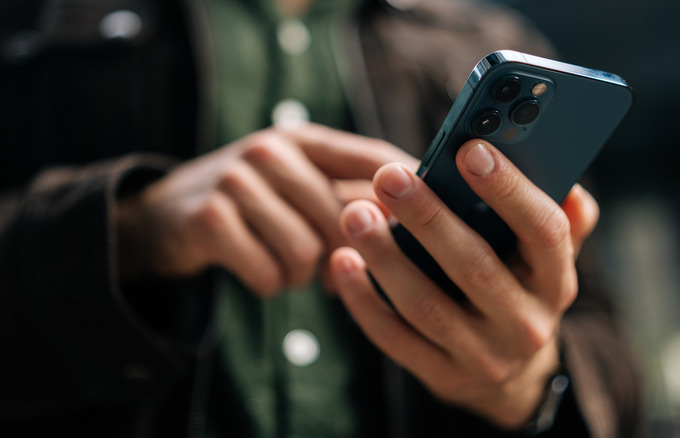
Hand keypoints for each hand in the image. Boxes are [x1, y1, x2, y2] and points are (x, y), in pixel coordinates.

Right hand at [117, 123, 415, 296]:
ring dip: (302, 275)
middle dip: (345, 256)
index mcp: (305, 139)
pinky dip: (270, 284)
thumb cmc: (252, 205)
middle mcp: (272, 149)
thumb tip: (415, 228)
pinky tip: (260, 271)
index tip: (437, 222)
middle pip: (345, 218)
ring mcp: (237, 179)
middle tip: (332, 270)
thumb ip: (349, 198)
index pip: (375, 159)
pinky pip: (269, 273)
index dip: (410, 192)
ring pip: (308, 252)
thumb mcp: (298, 186)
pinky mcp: (210, 218)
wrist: (165, 216)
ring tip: (289, 266)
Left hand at [330, 139, 597, 427]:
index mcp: (556, 282)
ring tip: (355, 214)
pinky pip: (395, 338)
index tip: (469, 150)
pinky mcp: (442, 376)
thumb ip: (562, 220)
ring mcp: (483, 357)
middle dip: (428, 218)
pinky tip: (343, 261)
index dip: (509, 190)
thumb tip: (568, 182)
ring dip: (386, 257)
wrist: (511, 377)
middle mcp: (526, 324)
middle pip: (475, 266)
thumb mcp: (548, 260)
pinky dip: (364, 300)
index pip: (543, 232)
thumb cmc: (520, 291)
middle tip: (389, 176)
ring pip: (426, 305)